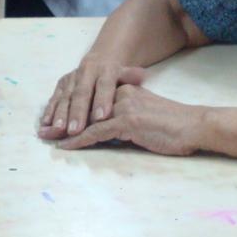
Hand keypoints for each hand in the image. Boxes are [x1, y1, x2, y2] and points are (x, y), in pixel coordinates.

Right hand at [38, 57, 145, 137]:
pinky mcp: (60, 85)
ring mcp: (71, 78)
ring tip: (58, 130)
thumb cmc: (116, 76)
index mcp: (105, 70)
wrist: (99, 62)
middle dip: (77, 113)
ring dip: (60, 115)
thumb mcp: (127, 74)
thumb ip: (131, 77)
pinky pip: (54, 99)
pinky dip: (49, 112)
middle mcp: (85, 72)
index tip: (101, 118)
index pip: (104, 85)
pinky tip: (45, 125)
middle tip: (75, 130)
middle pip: (81, 93)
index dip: (102, 101)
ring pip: (65, 97)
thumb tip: (141, 75)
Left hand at [57, 84, 205, 154]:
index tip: (53, 117)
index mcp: (124, 89)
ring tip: (47, 138)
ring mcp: (123, 107)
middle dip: (60, 118)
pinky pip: (96, 132)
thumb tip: (108, 130)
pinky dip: (78, 140)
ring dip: (63, 130)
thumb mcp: (145, 115)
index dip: (70, 109)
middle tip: (42, 129)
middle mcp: (121, 94)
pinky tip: (66, 146)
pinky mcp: (127, 122)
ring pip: (85, 119)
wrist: (194, 126)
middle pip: (83, 107)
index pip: (90, 99)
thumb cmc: (174, 125)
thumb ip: (125, 116)